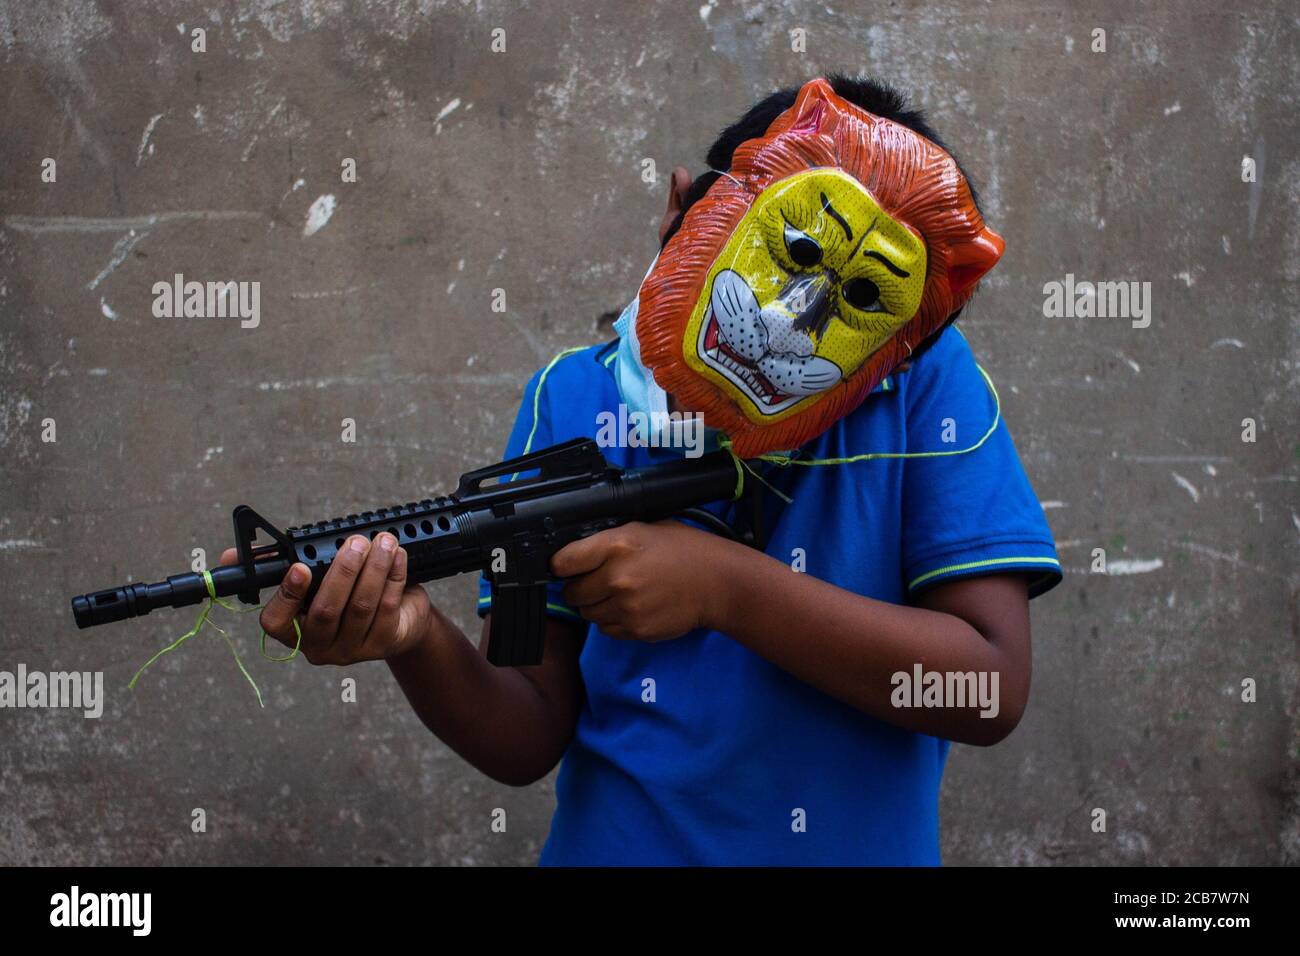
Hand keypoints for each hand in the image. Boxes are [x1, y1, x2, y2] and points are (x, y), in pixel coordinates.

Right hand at [218, 533, 432, 664]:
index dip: (287, 595)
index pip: (276, 622)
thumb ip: (278, 564)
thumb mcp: (313, 579)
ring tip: (383, 542)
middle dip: (343, 571)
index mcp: (293, 630)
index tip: (299, 567)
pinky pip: (386, 609)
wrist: (398, 619)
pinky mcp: (382, 645)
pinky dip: (393, 578)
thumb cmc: (347, 593)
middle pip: (327, 610)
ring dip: (374, 569)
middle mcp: (318, 646)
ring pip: (361, 607)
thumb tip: (230, 554)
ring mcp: (351, 650)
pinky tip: (397, 557)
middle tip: (355, 542)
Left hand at [550, 521, 729, 641]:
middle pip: (572, 592)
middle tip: (596, 581)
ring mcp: (626, 606)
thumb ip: (608, 541)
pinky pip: (606, 629)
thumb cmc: (684, 551)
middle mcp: (617, 577)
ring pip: (587, 613)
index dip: (561, 565)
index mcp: (617, 545)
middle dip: (579, 587)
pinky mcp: (635, 629)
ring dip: (596, 606)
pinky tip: (631, 607)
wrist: (717, 583)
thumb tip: (576, 553)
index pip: (563, 561)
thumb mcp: (643, 529)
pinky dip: (612, 621)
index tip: (564, 567)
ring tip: (619, 594)